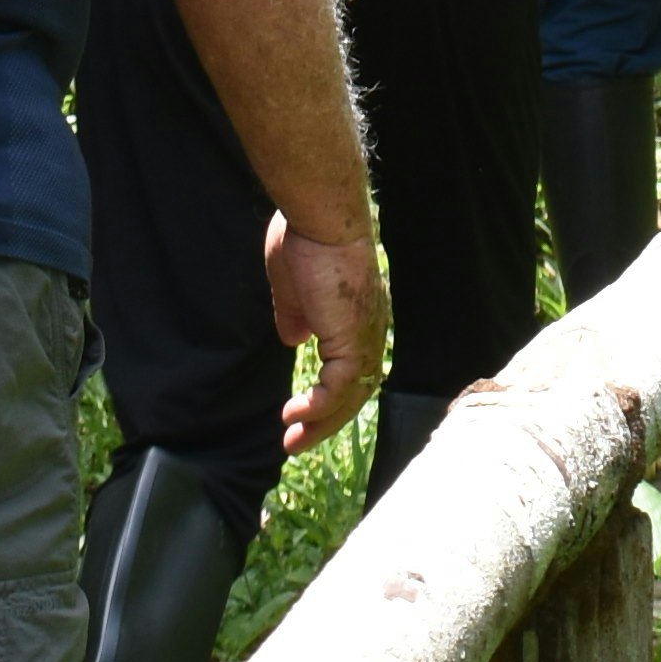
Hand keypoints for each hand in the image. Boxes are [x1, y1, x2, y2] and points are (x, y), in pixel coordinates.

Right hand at [266, 215, 388, 451]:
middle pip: (354, 393)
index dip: (328, 398)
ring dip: (319, 424)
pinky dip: (318, 407)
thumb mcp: (294, 288)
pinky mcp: (351, 339)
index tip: (300, 414)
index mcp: (357, 319)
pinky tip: (295, 415)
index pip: (351, 372)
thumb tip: (294, 339)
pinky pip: (339, 388)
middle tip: (294, 443)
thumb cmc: (306, 240)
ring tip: (291, 441)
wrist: (321, 218)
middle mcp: (369, 332)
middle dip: (323, 423)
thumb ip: (296, 316)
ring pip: (349, 397)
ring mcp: (364, 337)